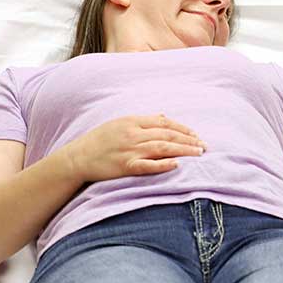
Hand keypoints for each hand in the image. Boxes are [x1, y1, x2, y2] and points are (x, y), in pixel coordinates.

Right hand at [63, 114, 205, 182]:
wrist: (77, 157)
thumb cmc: (99, 140)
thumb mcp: (120, 123)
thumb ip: (143, 120)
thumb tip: (163, 116)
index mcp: (132, 121)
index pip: (164, 123)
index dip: (183, 128)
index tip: (196, 134)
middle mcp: (133, 134)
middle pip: (167, 135)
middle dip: (189, 139)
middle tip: (205, 146)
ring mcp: (129, 150)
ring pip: (162, 148)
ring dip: (183, 150)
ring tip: (199, 153)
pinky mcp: (125, 166)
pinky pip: (147, 165)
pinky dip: (163, 164)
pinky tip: (176, 164)